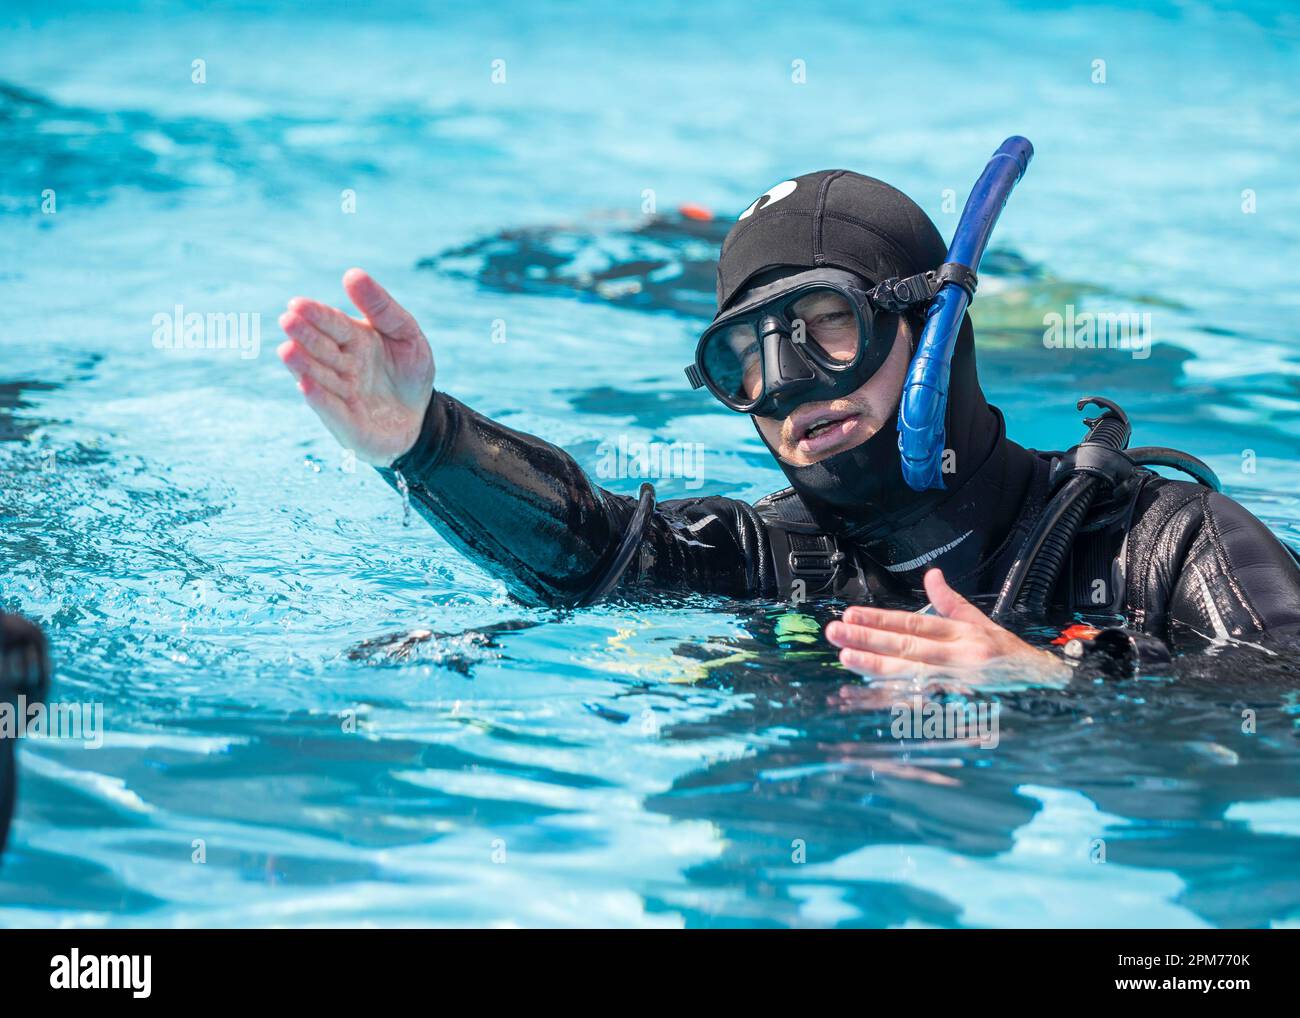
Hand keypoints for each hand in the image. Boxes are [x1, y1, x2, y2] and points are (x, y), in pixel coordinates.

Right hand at [278, 268, 434, 465]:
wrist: (420, 420)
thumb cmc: (410, 374)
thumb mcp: (407, 334)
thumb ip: (382, 308)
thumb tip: (352, 274)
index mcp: (354, 340)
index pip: (333, 324)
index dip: (318, 315)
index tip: (298, 304)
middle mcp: (341, 365)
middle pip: (321, 348)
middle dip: (305, 335)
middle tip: (288, 320)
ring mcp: (340, 394)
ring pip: (319, 376)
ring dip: (303, 365)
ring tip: (288, 350)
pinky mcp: (345, 422)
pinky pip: (331, 409)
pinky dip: (320, 398)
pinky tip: (306, 385)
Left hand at [825, 568, 1068, 682]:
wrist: (1046, 689)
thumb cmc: (1009, 656)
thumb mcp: (983, 624)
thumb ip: (951, 602)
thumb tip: (931, 575)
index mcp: (962, 634)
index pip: (914, 624)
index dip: (881, 619)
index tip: (852, 615)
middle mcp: (958, 657)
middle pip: (906, 647)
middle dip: (868, 639)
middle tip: (836, 632)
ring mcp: (958, 684)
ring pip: (910, 674)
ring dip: (875, 667)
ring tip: (845, 658)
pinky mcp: (959, 706)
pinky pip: (919, 703)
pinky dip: (893, 700)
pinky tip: (868, 696)